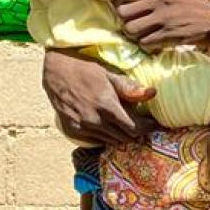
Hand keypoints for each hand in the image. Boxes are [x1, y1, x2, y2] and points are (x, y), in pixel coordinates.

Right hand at [42, 50, 156, 144]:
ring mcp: (82, 128)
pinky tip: (107, 124)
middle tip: (141, 122)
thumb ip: (129, 88)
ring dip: (121, 134)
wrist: (55, 71)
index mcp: (106, 106)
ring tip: (125, 122)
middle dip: (136, 131)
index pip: (134, 128)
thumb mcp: (109, 74)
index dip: (147, 128)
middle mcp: (94, 121)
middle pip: (125, 137)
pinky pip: (97, 140)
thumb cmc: (85, 69)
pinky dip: (106, 135)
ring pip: (112, 141)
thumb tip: (153, 93)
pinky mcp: (73, 131)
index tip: (153, 123)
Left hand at [116, 0, 209, 50]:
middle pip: (124, 12)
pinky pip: (145, 43)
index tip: (131, 7)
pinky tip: (154, 42)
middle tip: (134, 22)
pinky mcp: (170, 36)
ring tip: (142, 34)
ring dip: (135, 34)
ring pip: (131, 29)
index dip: (125, 2)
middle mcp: (160, 0)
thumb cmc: (205, 1)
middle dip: (127, 19)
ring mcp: (164, 19)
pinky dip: (147, 44)